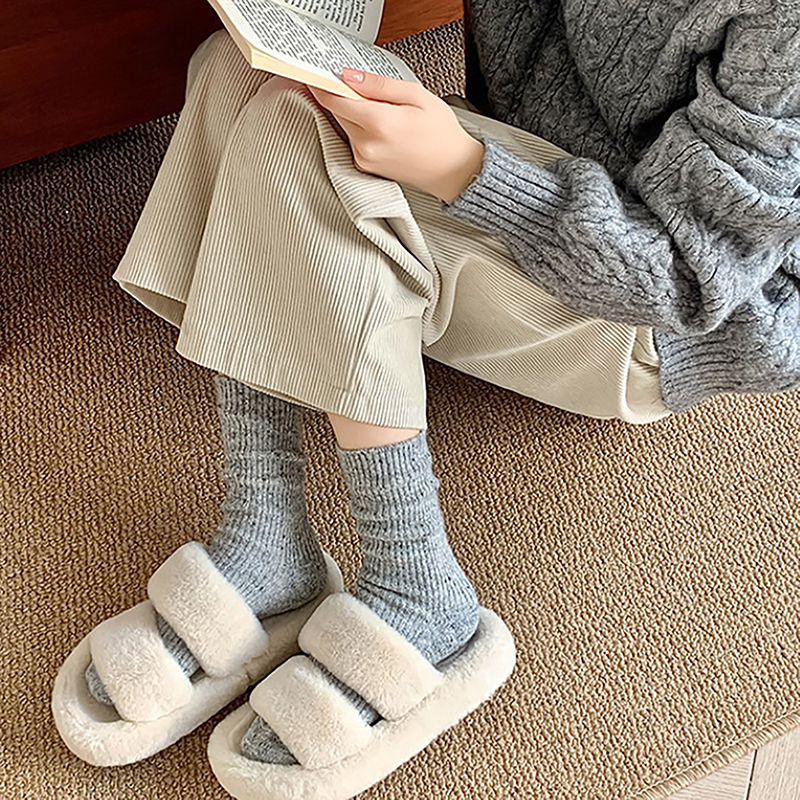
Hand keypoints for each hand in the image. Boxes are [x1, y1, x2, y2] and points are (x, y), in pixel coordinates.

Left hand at [308, 69, 484, 203]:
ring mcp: (364, 158)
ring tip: (383, 110)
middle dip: (343, 95)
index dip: (323, 83)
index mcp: (379, 124)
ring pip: (344, 125)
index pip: (334, 99)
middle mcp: (366, 145)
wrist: (452, 170)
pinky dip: (360, 128)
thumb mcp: (416, 96)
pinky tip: (383, 128)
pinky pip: (352, 139)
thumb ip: (379, 85)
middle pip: (337, 111)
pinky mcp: (365, 166)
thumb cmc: (441, 134)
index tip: (319, 73)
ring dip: (354, 113)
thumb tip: (349, 76)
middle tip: (362, 87)